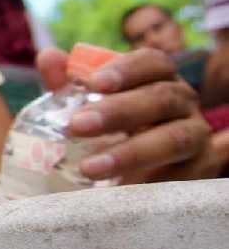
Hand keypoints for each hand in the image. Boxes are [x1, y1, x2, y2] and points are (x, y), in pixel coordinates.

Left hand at [36, 47, 211, 182]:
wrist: (136, 174)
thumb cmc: (108, 130)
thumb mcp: (84, 107)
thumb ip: (66, 84)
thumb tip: (48, 58)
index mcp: (157, 79)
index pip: (151, 62)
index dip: (125, 69)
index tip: (93, 82)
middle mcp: (182, 103)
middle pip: (161, 98)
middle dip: (119, 111)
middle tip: (76, 126)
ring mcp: (195, 135)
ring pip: (175, 138)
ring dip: (131, 153)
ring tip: (89, 168)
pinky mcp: (200, 169)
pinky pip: (184, 175)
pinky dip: (153, 181)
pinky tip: (121, 189)